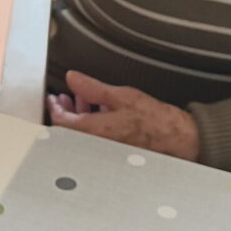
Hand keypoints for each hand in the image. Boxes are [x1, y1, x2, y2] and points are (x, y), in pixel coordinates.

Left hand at [47, 70, 200, 160]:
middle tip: (64, 98)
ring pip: (81, 134)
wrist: (176, 139)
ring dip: (78, 117)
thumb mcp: (121, 96)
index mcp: (94, 132)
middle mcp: (96, 145)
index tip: (53, 98)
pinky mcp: (113, 152)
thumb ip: (92, 88)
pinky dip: (91, 124)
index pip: (61, 122)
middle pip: (69, 131)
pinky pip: (94, 139)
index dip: (54, 108)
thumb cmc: (154, 120)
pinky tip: (100, 113)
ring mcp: (104, 150)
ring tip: (82, 101)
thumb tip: (73, 78)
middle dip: (65, 111)